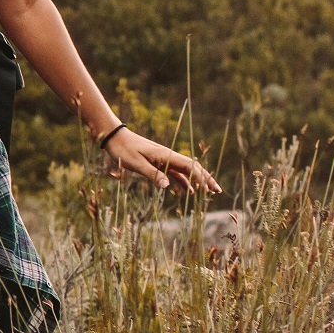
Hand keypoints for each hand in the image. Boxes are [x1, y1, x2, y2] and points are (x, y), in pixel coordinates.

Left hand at [101, 127, 221, 195]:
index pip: (189, 167)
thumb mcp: (136, 163)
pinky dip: (184, 181)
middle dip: (206, 179)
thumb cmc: (124, 150)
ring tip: (207, 194)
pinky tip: (188, 191)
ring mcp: (165, 160)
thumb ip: (152, 174)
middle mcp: (169, 156)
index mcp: (166, 155)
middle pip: (193, 168)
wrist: (116, 138)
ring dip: (197, 181)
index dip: (201, 178)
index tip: (208, 190)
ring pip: (186, 171)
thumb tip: (168, 186)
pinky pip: (176, 173)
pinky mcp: (159, 163)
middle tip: (217, 191)